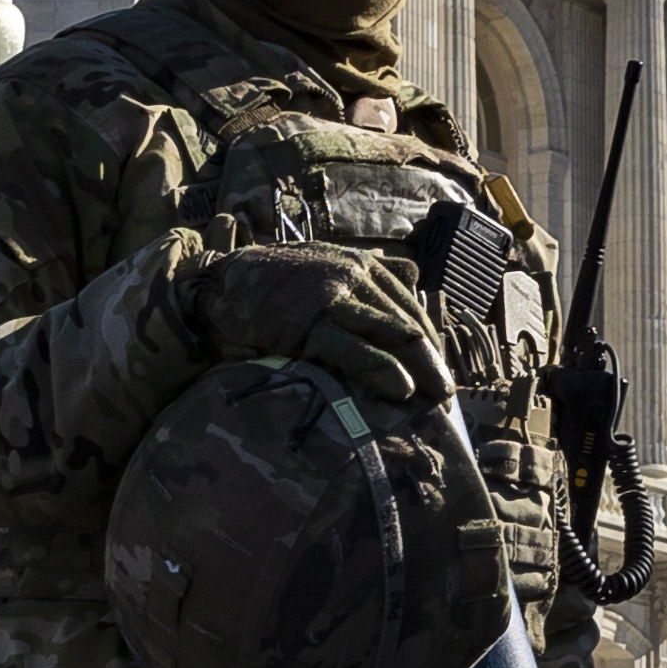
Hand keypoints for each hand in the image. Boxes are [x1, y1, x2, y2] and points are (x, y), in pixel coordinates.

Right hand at [191, 242, 441, 409]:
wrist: (222, 284)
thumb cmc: (275, 284)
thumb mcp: (327, 265)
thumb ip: (371, 272)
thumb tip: (414, 279)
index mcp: (364, 265)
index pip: (411, 308)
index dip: (430, 345)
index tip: (438, 374)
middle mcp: (356, 275)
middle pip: (409, 323)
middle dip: (432, 364)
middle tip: (445, 399)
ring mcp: (335, 297)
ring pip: (393, 334)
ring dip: (420, 372)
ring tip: (434, 402)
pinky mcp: (311, 323)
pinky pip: (357, 349)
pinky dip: (384, 371)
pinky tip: (402, 390)